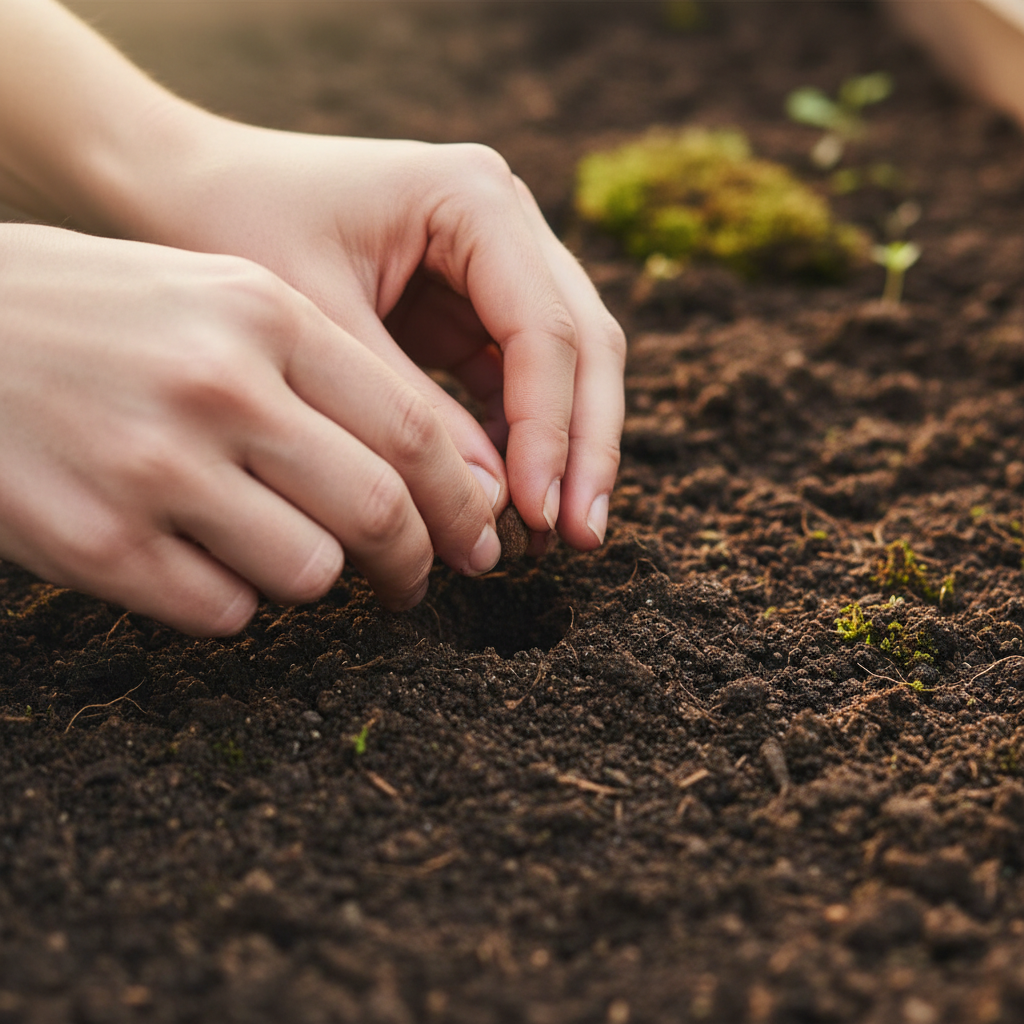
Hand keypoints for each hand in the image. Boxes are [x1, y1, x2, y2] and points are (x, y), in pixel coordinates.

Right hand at [0, 224, 500, 633]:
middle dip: (418, 561)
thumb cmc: (97, 313)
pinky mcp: (96, 543)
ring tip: (283, 551)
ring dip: (317, 577)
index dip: (461, 497)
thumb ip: (318, 368)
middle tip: (416, 581)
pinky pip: (223, 611)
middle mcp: (217, 387)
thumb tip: (425, 465)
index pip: (410, 427)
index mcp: (263, 315)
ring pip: (311, 571)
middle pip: (380, 509)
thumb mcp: (214, 295)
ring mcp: (154, 467)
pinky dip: (233, 601)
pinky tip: (197, 561)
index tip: (475, 533)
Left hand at [110, 120, 625, 549]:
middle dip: (585, 446)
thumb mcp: (319, 324)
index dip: (551, 431)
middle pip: (584, 345)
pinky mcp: (471, 307)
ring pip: (568, 366)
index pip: (546, 330)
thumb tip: (491, 508)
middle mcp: (505, 222)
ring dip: (565, 448)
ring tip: (554, 535)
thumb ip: (408, 415)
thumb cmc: (235, 227)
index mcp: (474, 198)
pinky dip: (521, 439)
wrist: (184, 187)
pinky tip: (511, 498)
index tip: (536, 515)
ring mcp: (495, 264)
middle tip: (579, 536)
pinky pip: (518, 380)